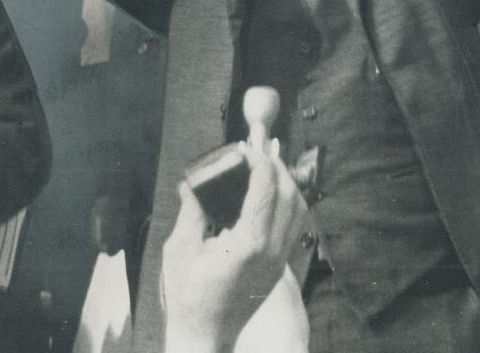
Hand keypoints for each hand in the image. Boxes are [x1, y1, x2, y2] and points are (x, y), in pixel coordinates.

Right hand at [161, 142, 308, 351]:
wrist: (204, 336)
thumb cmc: (187, 296)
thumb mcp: (180, 249)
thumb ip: (192, 211)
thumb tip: (191, 181)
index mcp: (247, 246)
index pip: (266, 191)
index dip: (260, 161)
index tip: (247, 146)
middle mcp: (271, 252)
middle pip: (289, 195)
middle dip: (277, 165)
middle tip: (261, 145)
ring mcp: (279, 261)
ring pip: (299, 209)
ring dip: (287, 182)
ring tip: (271, 161)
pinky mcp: (280, 267)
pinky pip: (295, 225)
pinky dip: (289, 201)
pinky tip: (275, 190)